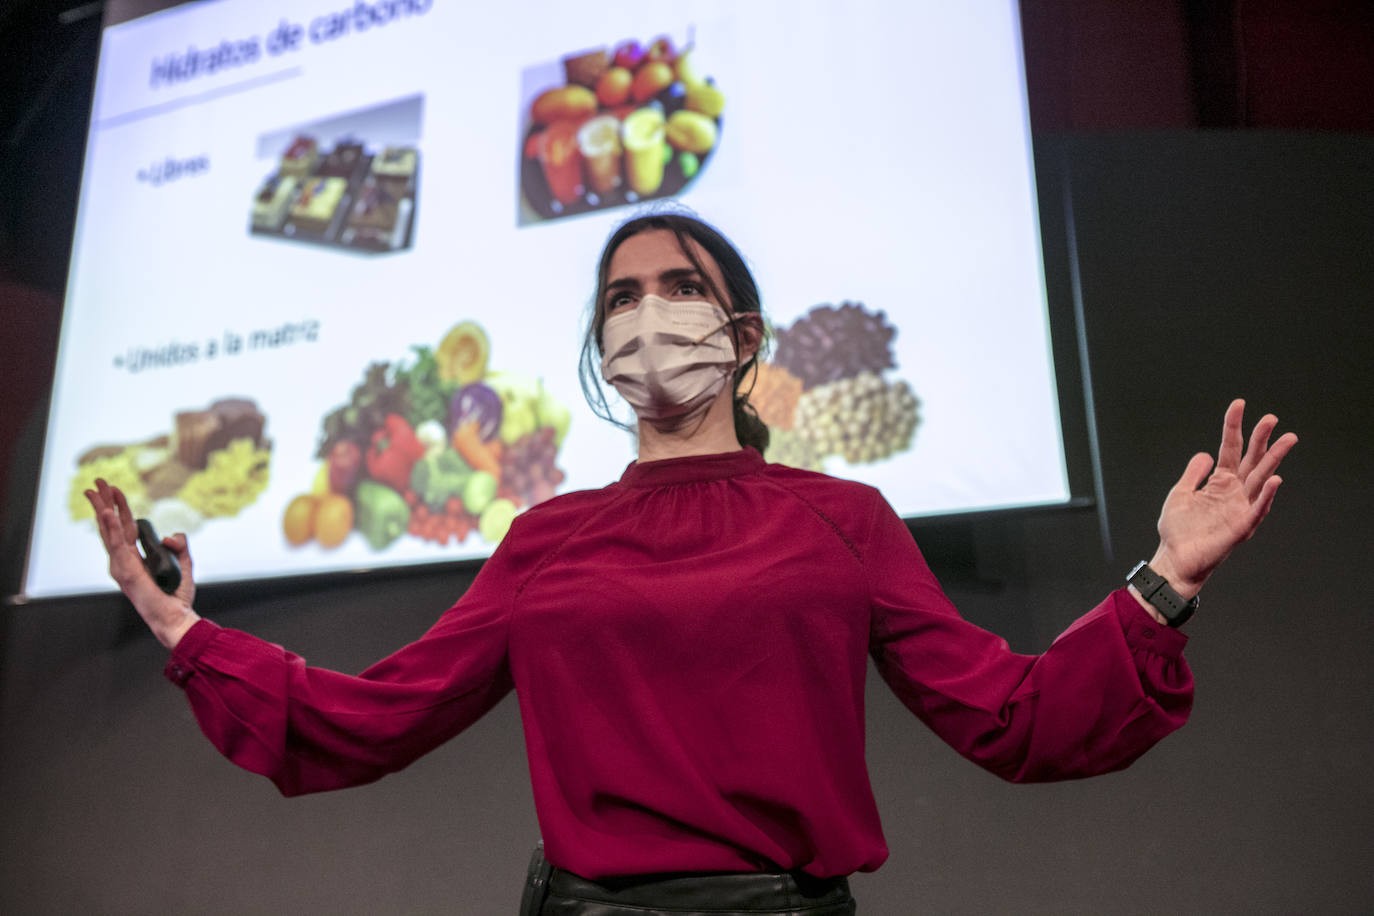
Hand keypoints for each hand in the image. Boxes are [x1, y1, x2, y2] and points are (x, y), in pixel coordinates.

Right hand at [86, 478, 199, 648]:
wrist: (175, 617)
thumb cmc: (176, 596)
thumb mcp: (183, 563)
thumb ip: (179, 545)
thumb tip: (170, 535)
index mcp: (134, 557)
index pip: (124, 527)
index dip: (120, 507)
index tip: (115, 489)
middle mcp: (124, 560)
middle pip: (111, 525)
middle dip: (103, 502)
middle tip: (97, 481)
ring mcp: (121, 565)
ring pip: (109, 531)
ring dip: (102, 508)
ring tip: (96, 490)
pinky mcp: (126, 570)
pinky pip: (117, 544)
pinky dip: (110, 526)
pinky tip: (106, 512)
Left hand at [1149, 399, 1296, 599]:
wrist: (1176, 559)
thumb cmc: (1178, 529)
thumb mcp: (1181, 493)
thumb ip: (1193, 473)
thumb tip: (1206, 453)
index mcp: (1219, 482)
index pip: (1230, 448)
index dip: (1234, 427)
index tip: (1239, 404)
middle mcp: (1234, 491)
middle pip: (1252, 459)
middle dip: (1262, 438)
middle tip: (1272, 417)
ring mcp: (1240, 507)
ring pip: (1261, 478)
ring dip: (1275, 459)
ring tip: (1288, 438)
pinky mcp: (1242, 526)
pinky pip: (1257, 508)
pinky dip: (1267, 494)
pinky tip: (1275, 479)